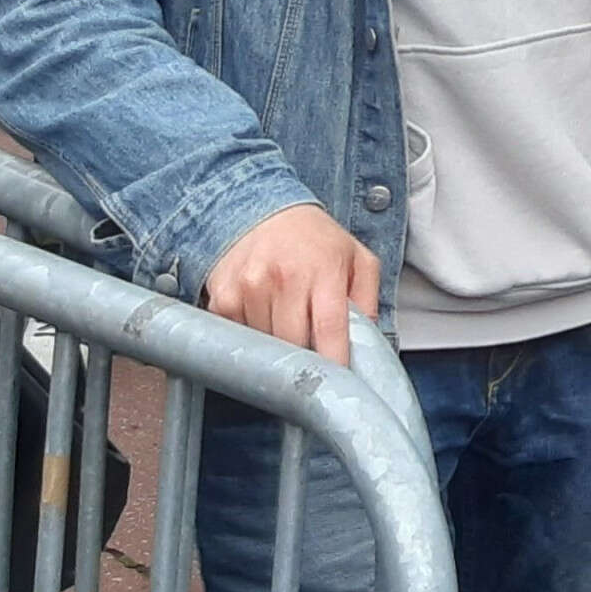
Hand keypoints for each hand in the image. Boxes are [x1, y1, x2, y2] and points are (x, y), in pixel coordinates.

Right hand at [201, 203, 379, 363]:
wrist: (260, 209)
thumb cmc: (314, 240)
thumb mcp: (357, 259)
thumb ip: (368, 302)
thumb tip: (368, 348)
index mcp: (323, 269)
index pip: (329, 330)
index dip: (335, 363)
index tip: (338, 383)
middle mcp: (282, 278)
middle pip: (294, 347)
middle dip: (306, 357)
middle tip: (313, 349)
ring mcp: (248, 288)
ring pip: (265, 349)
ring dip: (277, 348)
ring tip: (287, 321)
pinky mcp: (222, 300)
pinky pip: (239, 340)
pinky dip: (252, 338)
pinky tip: (263, 315)